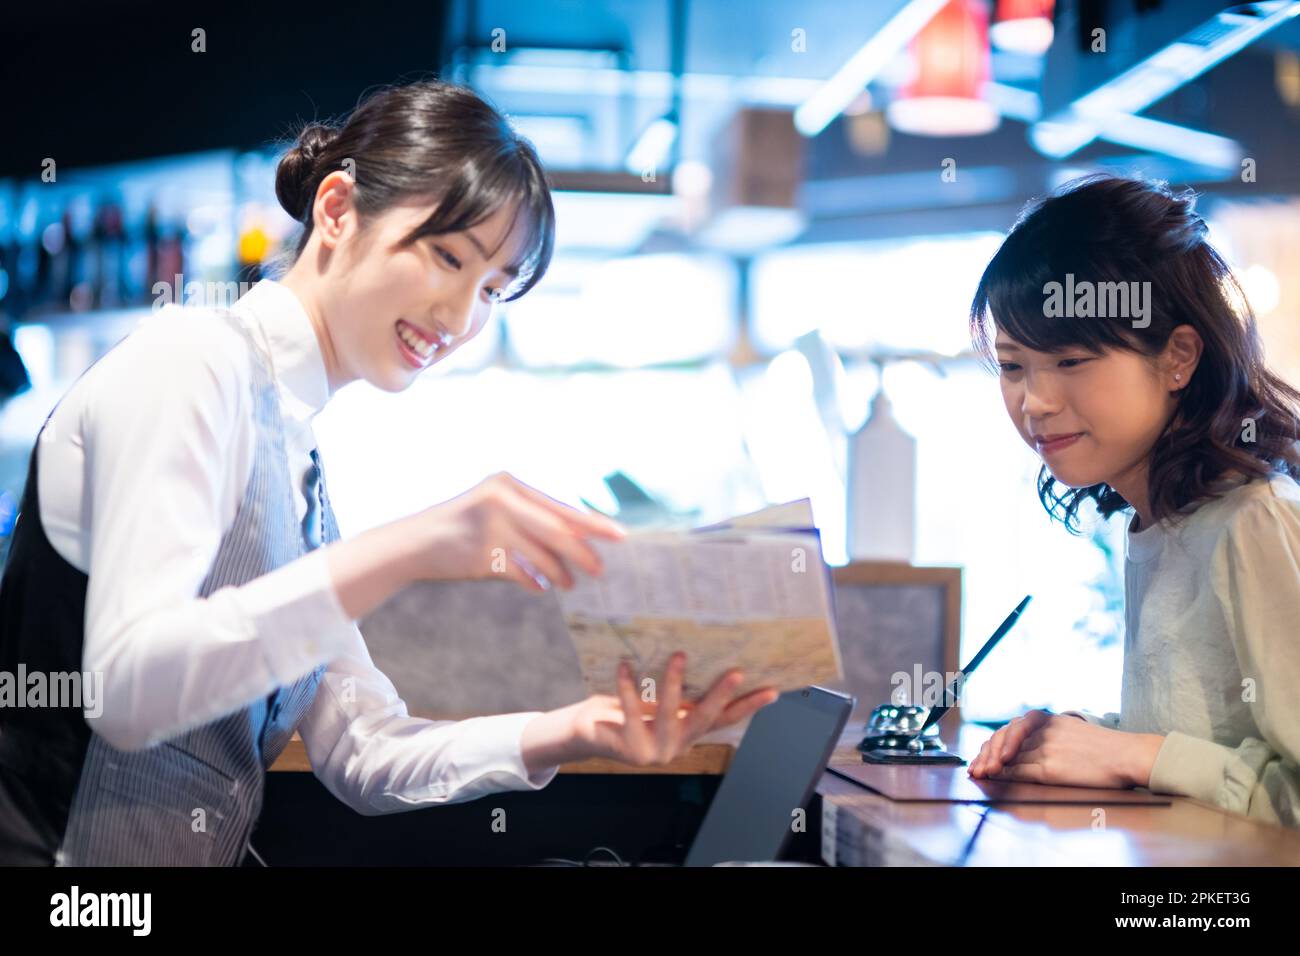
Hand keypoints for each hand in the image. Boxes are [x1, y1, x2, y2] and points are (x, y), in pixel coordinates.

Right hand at [413, 471, 625, 591]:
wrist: (415, 542)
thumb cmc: (464, 527)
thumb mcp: (497, 510)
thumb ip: (532, 520)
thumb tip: (579, 540)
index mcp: (510, 484)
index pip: (561, 505)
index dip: (593, 522)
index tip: (620, 535)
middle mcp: (502, 499)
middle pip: (557, 530)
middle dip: (583, 553)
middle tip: (601, 570)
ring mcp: (491, 526)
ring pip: (541, 556)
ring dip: (559, 573)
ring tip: (568, 583)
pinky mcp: (481, 553)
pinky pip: (522, 574)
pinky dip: (535, 582)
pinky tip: (540, 587)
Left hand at [522, 652, 779, 771]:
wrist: (589, 732)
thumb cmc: (626, 709)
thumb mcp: (657, 698)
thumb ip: (679, 687)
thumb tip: (699, 646)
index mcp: (688, 732)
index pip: (725, 719)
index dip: (749, 706)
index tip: (773, 690)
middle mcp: (677, 745)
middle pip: (704, 718)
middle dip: (721, 695)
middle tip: (737, 672)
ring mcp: (655, 750)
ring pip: (668, 713)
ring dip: (672, 683)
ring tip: (678, 655)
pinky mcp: (630, 748)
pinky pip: (629, 711)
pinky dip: (627, 686)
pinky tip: (625, 665)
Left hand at [967, 708, 1163, 788]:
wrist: (1128, 756)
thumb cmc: (1104, 749)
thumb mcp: (1070, 733)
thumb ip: (1045, 739)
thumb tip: (1018, 755)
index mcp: (1047, 720)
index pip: (1009, 730)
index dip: (992, 744)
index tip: (981, 756)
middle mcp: (1042, 732)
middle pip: (1002, 740)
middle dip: (985, 754)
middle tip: (976, 769)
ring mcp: (1044, 750)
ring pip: (1007, 756)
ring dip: (990, 766)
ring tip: (982, 774)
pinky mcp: (1049, 769)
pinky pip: (1018, 771)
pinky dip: (1005, 775)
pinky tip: (997, 778)